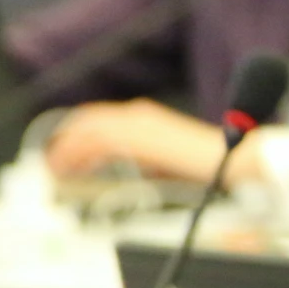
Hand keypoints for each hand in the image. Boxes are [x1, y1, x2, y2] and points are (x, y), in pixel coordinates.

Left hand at [45, 99, 235, 185]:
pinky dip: (81, 156)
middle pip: (89, 122)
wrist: (237, 160)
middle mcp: (139, 115)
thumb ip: (144, 161)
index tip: (60, 155)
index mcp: (144, 117)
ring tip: (56, 171)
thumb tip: (125, 171)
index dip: (75, 135)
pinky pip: (101, 143)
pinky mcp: (143, 139)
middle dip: (66, 142)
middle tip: (51, 164)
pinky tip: (72, 171)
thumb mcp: (166, 161)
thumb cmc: (207, 164)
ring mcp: (141, 124)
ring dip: (69, 151)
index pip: (99, 120)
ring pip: (90, 132)